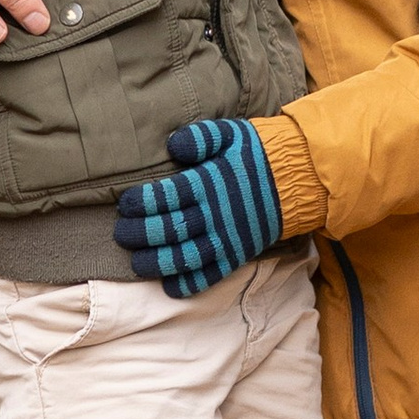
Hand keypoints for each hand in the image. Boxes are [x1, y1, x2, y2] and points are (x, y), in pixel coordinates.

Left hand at [114, 117, 283, 298]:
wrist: (297, 178)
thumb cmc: (257, 153)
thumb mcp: (230, 133)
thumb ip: (200, 137)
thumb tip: (172, 145)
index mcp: (208, 183)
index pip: (164, 197)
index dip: (139, 203)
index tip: (125, 205)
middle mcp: (214, 214)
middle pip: (168, 230)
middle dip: (138, 234)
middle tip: (120, 234)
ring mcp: (226, 238)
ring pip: (184, 258)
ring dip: (156, 263)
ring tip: (136, 263)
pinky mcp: (237, 255)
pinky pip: (211, 276)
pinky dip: (189, 284)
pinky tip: (170, 285)